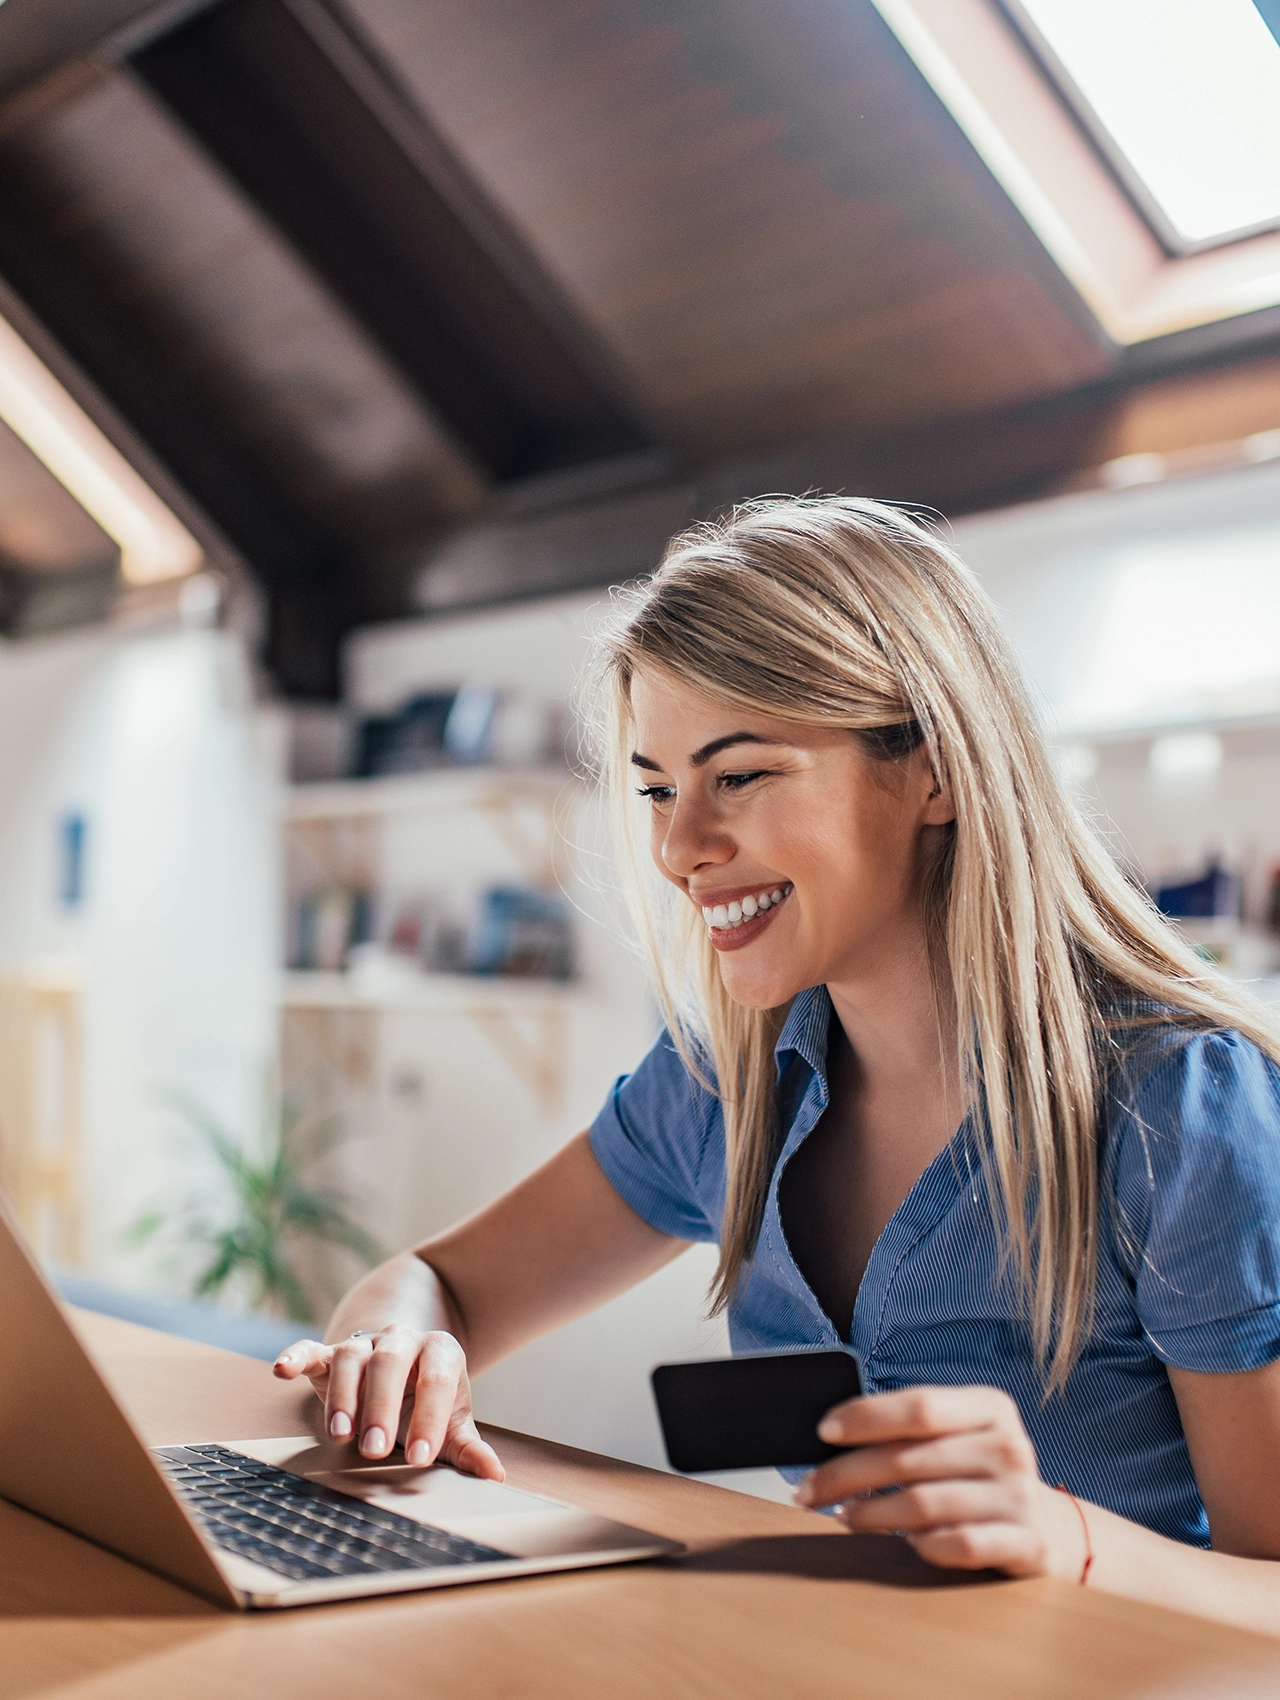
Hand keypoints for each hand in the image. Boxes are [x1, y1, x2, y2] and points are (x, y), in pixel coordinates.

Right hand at [272, 1326, 503, 1481]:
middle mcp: (403, 1339)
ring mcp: (364, 1343)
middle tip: (375, 1449)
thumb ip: (467, 1447)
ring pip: (352, 1358)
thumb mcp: (450, 1422)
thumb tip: (495, 1476)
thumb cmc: (427, 1401)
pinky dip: (296, 1355)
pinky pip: (312, 1349)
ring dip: (344, 1396)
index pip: (438, 1380)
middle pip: (391, 1363)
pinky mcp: (330, 1353)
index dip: (431, 1417)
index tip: (422, 1458)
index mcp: (440, 1351)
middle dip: (382, 1406)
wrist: (402, 1365)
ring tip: (340, 1435)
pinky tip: (282, 1370)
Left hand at [795, 1384, 1086, 1578]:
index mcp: (990, 1407)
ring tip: (844, 1516)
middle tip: (808, 1490)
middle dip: (845, 1474)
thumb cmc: (978, 1474)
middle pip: (909, 1458)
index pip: (918, 1406)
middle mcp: (1009, 1446)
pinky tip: (904, 1545)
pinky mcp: (1026, 1543)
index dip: (865, 1416)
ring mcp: (1020, 1496)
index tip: (823, 1431)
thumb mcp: (958, 1437)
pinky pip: (957, 1545)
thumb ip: (909, 1430)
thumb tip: (831, 1433)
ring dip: (871, 1513)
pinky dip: (922, 1546)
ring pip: (924, 1505)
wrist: (1047, 1528)